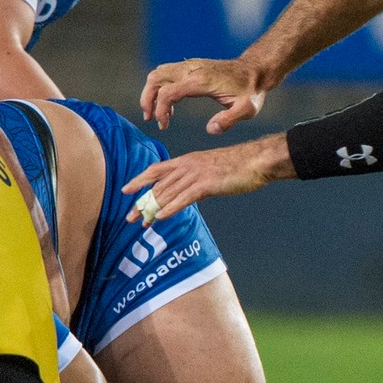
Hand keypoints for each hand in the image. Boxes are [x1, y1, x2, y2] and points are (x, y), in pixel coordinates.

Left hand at [121, 135, 291, 219]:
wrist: (256, 161)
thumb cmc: (239, 166)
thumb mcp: (212, 169)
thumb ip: (197, 179)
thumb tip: (189, 193)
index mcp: (187, 160)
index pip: (156, 170)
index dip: (139, 180)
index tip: (126, 191)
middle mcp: (187, 166)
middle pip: (158, 185)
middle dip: (141, 202)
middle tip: (129, 217)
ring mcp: (196, 174)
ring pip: (168, 193)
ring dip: (152, 209)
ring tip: (141, 222)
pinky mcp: (206, 185)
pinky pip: (183, 198)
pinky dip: (170, 208)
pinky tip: (160, 217)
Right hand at [141, 56, 269, 132]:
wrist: (255, 71)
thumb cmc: (251, 91)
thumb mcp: (246, 109)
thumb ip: (229, 120)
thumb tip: (210, 129)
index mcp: (201, 81)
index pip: (168, 92)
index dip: (161, 111)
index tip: (163, 126)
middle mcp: (192, 69)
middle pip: (155, 78)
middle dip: (147, 98)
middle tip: (150, 118)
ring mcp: (191, 65)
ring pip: (159, 73)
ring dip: (151, 91)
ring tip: (154, 112)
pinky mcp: (192, 66)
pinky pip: (167, 73)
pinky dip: (161, 87)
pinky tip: (171, 105)